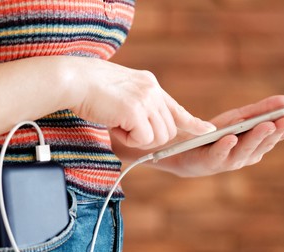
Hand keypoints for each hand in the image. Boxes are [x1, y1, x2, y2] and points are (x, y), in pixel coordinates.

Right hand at [69, 58, 214, 148]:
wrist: (75, 79)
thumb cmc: (92, 90)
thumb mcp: (124, 94)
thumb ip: (140, 106)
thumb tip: (148, 129)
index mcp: (150, 85)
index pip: (177, 108)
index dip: (193, 123)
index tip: (208, 130)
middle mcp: (153, 90)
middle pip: (168, 130)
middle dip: (150, 137)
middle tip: (127, 128)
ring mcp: (146, 99)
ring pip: (159, 137)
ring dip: (137, 138)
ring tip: (118, 123)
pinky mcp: (136, 110)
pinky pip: (143, 139)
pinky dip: (128, 139)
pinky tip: (114, 125)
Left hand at [161, 95, 283, 176]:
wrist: (186, 149)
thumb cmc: (216, 133)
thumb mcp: (240, 117)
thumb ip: (262, 110)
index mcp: (256, 145)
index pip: (276, 136)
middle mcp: (246, 155)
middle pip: (264, 143)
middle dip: (278, 130)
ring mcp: (229, 160)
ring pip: (245, 149)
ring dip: (257, 137)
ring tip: (268, 124)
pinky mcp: (210, 161)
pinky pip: (219, 153)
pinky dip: (225, 146)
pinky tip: (231, 138)